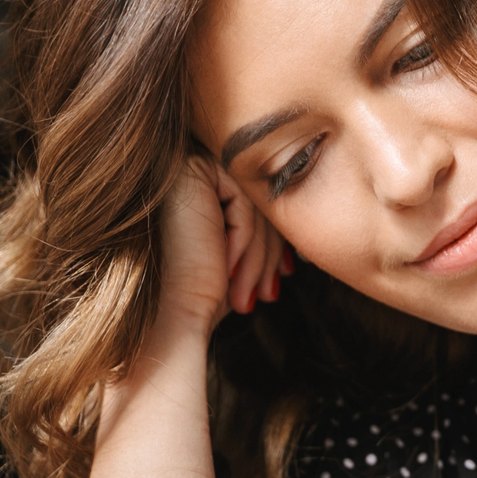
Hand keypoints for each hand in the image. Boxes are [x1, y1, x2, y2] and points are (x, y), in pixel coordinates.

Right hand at [156, 156, 292, 338]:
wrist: (176, 311)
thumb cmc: (206, 290)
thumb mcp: (247, 256)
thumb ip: (267, 233)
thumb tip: (300, 232)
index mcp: (204, 187)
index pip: (257, 205)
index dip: (276, 241)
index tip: (286, 272)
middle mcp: (195, 171)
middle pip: (258, 202)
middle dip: (270, 252)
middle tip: (268, 293)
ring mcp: (191, 166)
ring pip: (254, 204)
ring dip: (259, 256)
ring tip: (251, 295)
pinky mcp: (192, 170)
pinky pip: (242, 201)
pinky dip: (244, 240)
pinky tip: (229, 270)